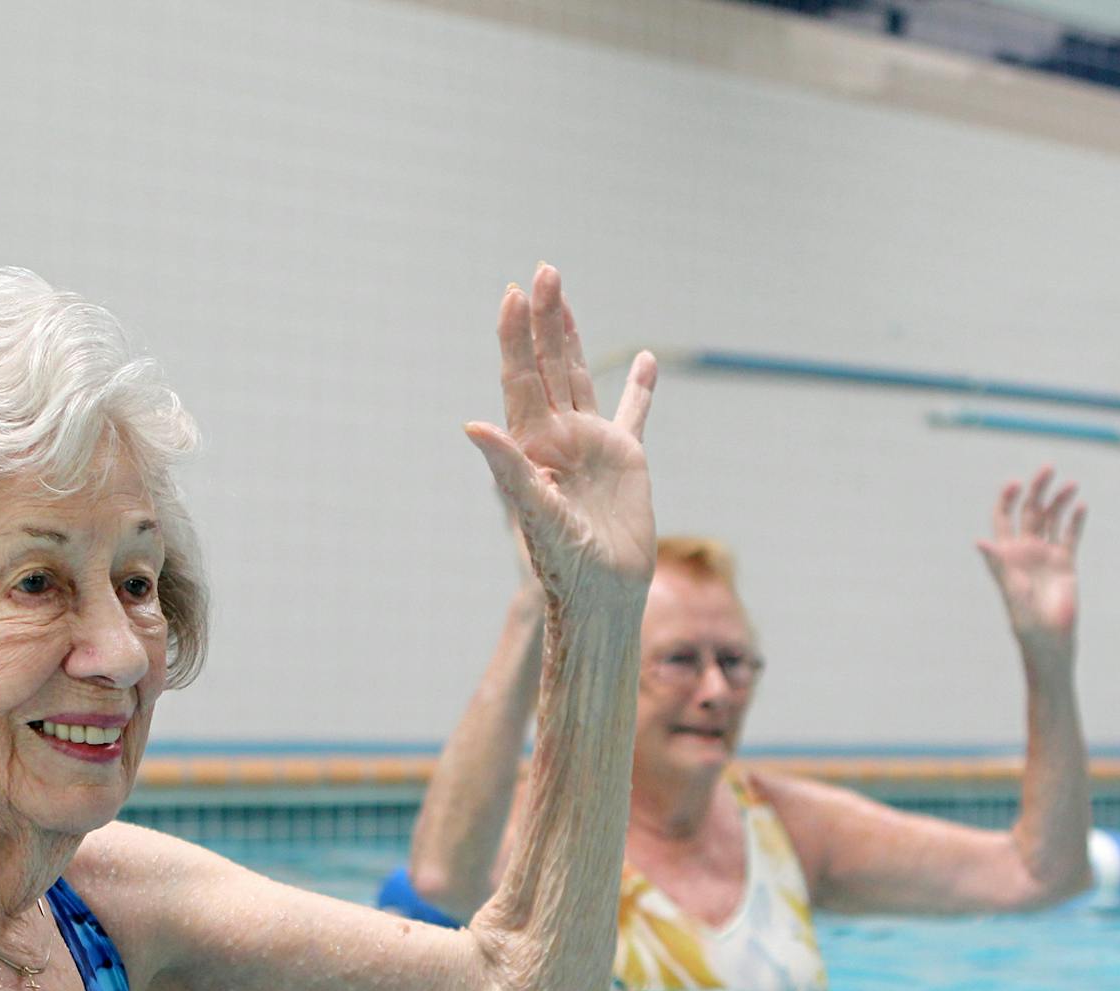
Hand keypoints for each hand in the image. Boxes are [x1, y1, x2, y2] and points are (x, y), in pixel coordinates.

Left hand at [466, 265, 656, 605]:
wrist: (601, 591)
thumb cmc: (562, 561)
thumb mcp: (532, 510)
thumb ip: (506, 465)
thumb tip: (473, 425)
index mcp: (531, 443)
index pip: (519, 377)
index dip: (515, 337)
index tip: (514, 295)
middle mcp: (557, 435)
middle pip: (547, 364)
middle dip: (544, 319)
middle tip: (545, 271)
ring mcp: (591, 442)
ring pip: (579, 376)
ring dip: (571, 336)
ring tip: (562, 293)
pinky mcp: (626, 456)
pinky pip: (634, 413)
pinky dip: (640, 387)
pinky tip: (646, 361)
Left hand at [977, 466, 1085, 660]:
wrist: (1050, 641)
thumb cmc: (1025, 622)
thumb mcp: (1010, 591)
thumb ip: (998, 565)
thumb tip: (980, 541)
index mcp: (1006, 554)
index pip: (1003, 517)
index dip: (1007, 498)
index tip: (1015, 482)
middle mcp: (1025, 550)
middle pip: (1030, 511)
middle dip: (1037, 489)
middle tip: (1047, 469)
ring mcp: (1046, 555)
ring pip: (1052, 519)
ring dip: (1060, 500)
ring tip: (1072, 485)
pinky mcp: (1066, 563)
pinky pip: (1070, 535)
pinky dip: (1076, 520)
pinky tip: (1082, 505)